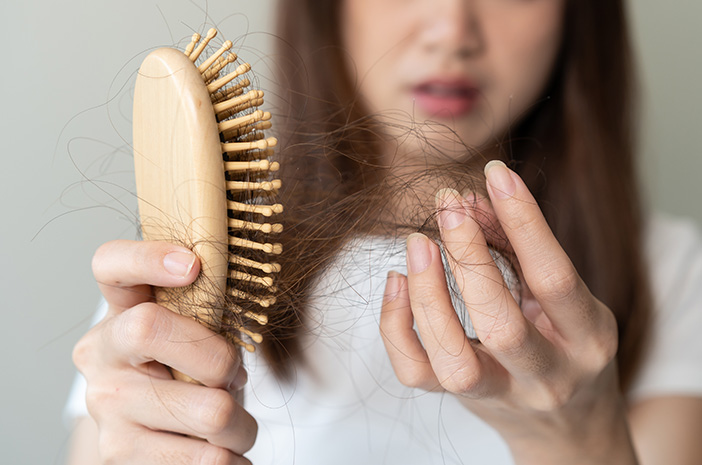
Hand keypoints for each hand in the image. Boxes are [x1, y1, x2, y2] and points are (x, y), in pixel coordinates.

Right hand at [73, 240, 256, 463]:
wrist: (152, 437)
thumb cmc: (187, 373)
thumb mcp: (196, 334)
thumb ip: (210, 314)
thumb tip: (241, 313)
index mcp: (121, 309)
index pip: (111, 265)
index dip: (147, 257)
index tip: (193, 266)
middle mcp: (102, 353)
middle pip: (157, 330)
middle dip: (222, 360)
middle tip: (232, 378)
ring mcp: (106, 405)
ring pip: (210, 411)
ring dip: (241, 424)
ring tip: (233, 425)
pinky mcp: (118, 452)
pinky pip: (208, 459)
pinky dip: (232, 460)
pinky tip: (223, 453)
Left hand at [380, 161, 636, 463]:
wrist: (568, 427)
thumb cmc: (567, 344)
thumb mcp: (563, 296)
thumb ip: (520, 247)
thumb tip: (471, 202)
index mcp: (586, 338)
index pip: (554, 277)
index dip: (524, 222)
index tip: (496, 174)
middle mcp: (548, 375)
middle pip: (500, 325)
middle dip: (468, 257)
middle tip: (448, 205)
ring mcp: (503, 396)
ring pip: (453, 360)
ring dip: (427, 293)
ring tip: (419, 242)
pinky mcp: (463, 403)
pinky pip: (416, 372)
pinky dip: (396, 325)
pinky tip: (397, 281)